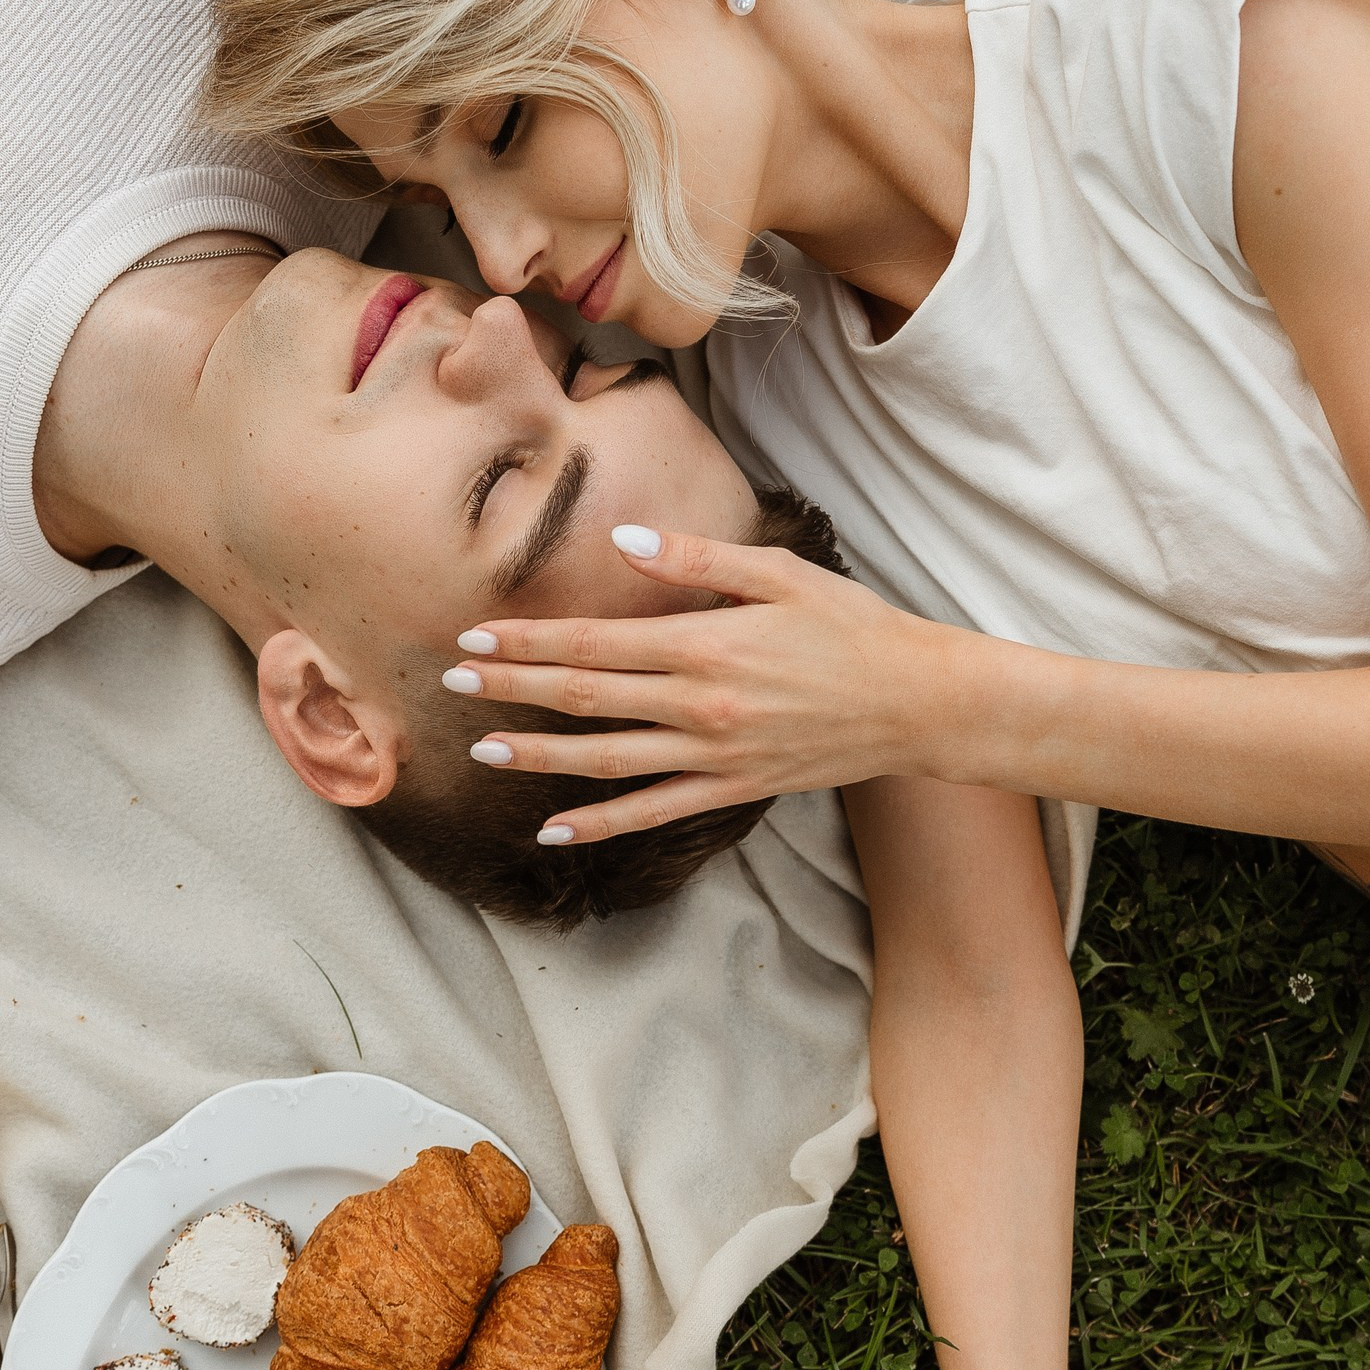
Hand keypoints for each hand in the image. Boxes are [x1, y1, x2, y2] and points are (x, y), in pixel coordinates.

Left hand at [448, 524, 967, 837]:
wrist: (917, 702)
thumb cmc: (852, 626)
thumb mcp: (779, 572)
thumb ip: (696, 558)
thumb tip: (621, 539)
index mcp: (705, 644)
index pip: (594, 643)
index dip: (528, 642)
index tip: (476, 637)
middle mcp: (700, 705)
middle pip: (585, 697)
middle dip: (513, 689)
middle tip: (452, 683)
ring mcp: (714, 755)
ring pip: (606, 760)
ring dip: (538, 754)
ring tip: (483, 748)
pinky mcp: (732, 789)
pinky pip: (652, 812)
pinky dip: (599, 824)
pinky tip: (552, 830)